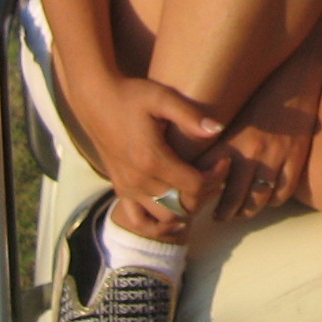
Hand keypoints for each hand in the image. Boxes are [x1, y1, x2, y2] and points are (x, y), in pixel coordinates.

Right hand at [76, 73, 228, 222]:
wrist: (96, 100)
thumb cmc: (132, 95)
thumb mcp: (161, 97)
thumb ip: (189, 115)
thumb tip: (218, 129)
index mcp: (152, 159)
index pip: (195, 185)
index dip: (216, 177)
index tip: (224, 160)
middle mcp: (138, 180)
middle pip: (183, 205)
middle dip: (206, 193)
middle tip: (215, 173)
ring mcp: (127, 188)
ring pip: (165, 217)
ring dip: (186, 209)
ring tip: (198, 188)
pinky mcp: (120, 190)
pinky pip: (139, 222)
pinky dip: (158, 226)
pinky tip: (174, 218)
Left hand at [196, 56, 321, 220]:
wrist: (292, 76)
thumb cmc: (255, 95)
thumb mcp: (227, 114)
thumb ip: (210, 141)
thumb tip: (190, 167)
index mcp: (229, 140)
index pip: (206, 180)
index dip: (198, 198)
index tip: (193, 204)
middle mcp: (251, 151)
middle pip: (232, 198)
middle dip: (223, 213)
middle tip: (218, 216)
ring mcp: (275, 155)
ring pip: (258, 200)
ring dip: (246, 211)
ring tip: (239, 212)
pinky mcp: (296, 157)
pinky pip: (283, 192)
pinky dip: (273, 201)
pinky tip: (266, 199)